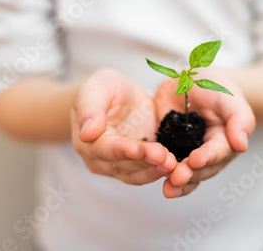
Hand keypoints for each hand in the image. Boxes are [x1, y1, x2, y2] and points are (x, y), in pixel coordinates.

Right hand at [71, 69, 176, 184]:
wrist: (118, 95)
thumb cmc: (102, 89)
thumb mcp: (95, 90)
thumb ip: (90, 109)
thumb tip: (87, 134)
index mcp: (86, 141)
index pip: (103, 149)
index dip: (121, 150)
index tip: (137, 148)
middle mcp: (100, 159)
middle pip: (121, 166)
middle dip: (143, 162)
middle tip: (163, 156)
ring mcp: (118, 165)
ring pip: (136, 174)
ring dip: (154, 170)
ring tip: (173, 163)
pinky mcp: (137, 165)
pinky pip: (148, 173)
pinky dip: (161, 171)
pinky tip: (177, 166)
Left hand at [154, 69, 254, 197]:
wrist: (188, 81)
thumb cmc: (213, 86)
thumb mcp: (227, 95)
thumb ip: (239, 118)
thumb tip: (242, 145)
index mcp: (226, 140)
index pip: (218, 152)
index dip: (207, 157)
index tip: (196, 160)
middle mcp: (208, 153)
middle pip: (202, 169)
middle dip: (190, 174)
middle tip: (177, 178)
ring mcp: (188, 154)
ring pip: (186, 174)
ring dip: (177, 182)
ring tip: (168, 188)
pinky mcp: (169, 151)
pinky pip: (167, 166)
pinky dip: (160, 173)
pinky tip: (153, 178)